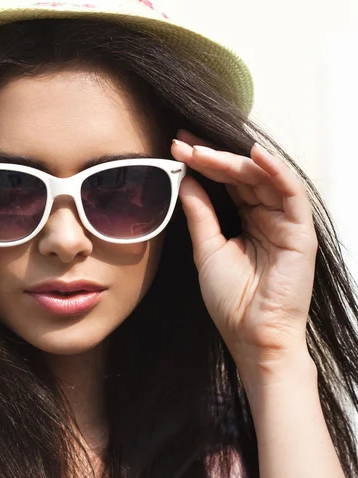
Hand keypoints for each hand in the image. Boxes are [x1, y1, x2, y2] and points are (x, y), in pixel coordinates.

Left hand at [170, 130, 318, 388]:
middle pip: (241, 176)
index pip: (226, 183)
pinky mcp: (300, 232)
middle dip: (211, 156)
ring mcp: (284, 222)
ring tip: (202, 149)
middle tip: (182, 142)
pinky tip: (253, 155)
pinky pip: (291, 194)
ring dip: (233, 161)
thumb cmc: (231, 300)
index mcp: (246, 221)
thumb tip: (185, 180)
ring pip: (262, 179)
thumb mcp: (207, 249)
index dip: (203, 164)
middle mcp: (266, 217)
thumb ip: (200, 214)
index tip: (176, 148)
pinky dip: (276, 172)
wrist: (251, 335)